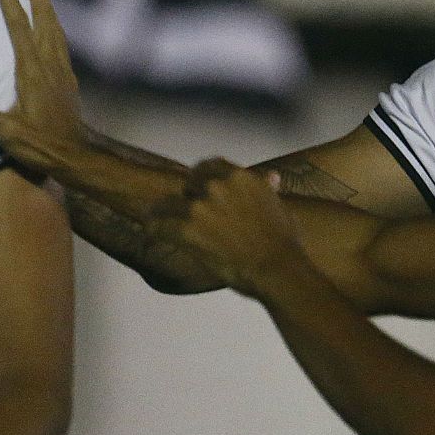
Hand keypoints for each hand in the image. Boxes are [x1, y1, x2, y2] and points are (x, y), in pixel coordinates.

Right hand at [0, 0, 89, 174]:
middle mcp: (49, 62)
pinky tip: (49, 25)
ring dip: (45, 1)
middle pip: (43, 15)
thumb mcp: (5, 132)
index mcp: (32, 69)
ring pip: (54, 24)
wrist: (77, 157)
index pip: (17, 25)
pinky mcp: (68, 78)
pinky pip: (60, 39)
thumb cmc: (40, 146)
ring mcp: (62, 68)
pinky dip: (52, 22)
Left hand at [153, 159, 310, 299]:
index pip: (210, 165)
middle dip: (185, 196)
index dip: (201, 178)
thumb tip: (271, 176)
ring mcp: (201, 207)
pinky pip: (159, 225)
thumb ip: (266, 189)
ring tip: (158, 219)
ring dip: (163, 213)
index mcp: (240, 176)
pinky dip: (154, 229)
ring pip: (168, 204)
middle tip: (184, 211)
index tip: (198, 188)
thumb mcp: (277, 206)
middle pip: (188, 183)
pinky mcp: (188, 230)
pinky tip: (152, 233)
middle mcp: (218, 186)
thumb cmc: (283, 241)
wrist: (277, 268)